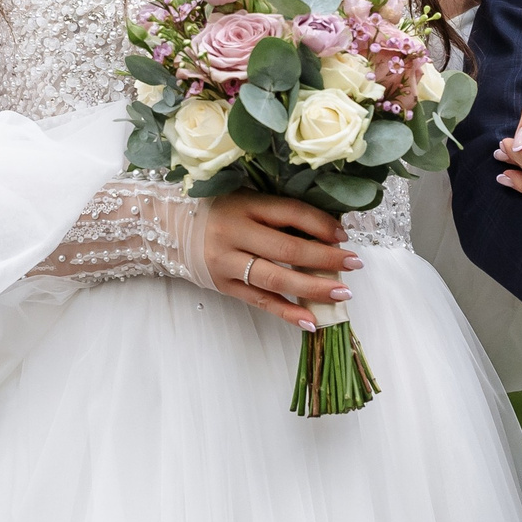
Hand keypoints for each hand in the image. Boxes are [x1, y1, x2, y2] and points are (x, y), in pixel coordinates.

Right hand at [203, 194, 361, 330]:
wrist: (167, 226)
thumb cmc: (218, 210)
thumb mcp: (245, 200)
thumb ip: (278, 215)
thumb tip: (327, 233)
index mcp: (245, 205)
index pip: (291, 213)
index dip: (321, 225)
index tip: (343, 236)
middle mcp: (234, 233)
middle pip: (288, 250)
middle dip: (326, 259)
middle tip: (354, 264)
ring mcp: (226, 262)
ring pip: (276, 280)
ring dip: (313, 289)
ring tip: (342, 294)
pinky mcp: (223, 285)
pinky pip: (260, 302)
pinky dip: (287, 313)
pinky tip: (311, 321)